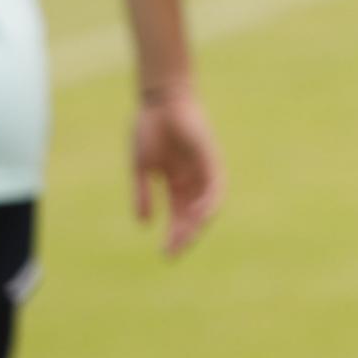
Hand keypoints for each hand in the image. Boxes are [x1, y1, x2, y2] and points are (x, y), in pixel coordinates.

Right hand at [131, 86, 223, 255]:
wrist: (161, 102)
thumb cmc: (149, 130)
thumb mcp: (141, 168)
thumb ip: (142, 194)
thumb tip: (143, 223)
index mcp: (175, 183)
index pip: (178, 215)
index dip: (173, 235)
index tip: (165, 255)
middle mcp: (191, 179)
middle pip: (193, 215)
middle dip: (185, 235)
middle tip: (174, 253)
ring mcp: (202, 170)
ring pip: (206, 205)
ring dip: (197, 223)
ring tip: (186, 239)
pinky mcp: (211, 159)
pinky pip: (215, 186)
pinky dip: (209, 202)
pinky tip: (198, 216)